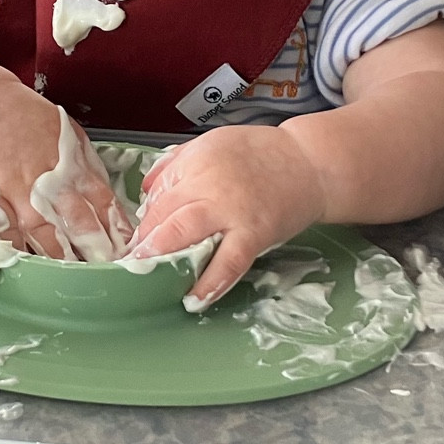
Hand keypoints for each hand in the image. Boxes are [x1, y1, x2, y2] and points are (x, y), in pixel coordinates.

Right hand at [0, 86, 132, 261]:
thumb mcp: (66, 133)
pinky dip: (19, 252)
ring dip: (61, 259)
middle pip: (77, 222)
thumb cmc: (24, 120)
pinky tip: (31, 268)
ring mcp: (15, 189)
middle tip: (107, 274)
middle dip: (95, 251)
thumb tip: (110, 201)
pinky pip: (5, 233)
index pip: (102, 203)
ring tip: (75, 279)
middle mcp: (47, 178)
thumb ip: (88, 167)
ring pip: (43, 234)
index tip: (127, 253)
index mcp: (71, 164)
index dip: (117, 232)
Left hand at [131, 125, 326, 306]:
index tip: (137, 240)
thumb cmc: (262, 156)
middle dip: (145, 241)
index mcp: (197, 159)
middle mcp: (209, 182)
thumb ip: (178, 164)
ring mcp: (232, 209)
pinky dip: (210, 282)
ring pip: (186, 232)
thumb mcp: (213, 144)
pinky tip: (194, 298)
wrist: (310, 163)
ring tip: (149, 277)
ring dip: (162, 256)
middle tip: (134, 263)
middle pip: (164, 212)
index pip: (158, 192)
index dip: (144, 220)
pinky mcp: (255, 232)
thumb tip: (146, 192)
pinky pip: (228, 261)